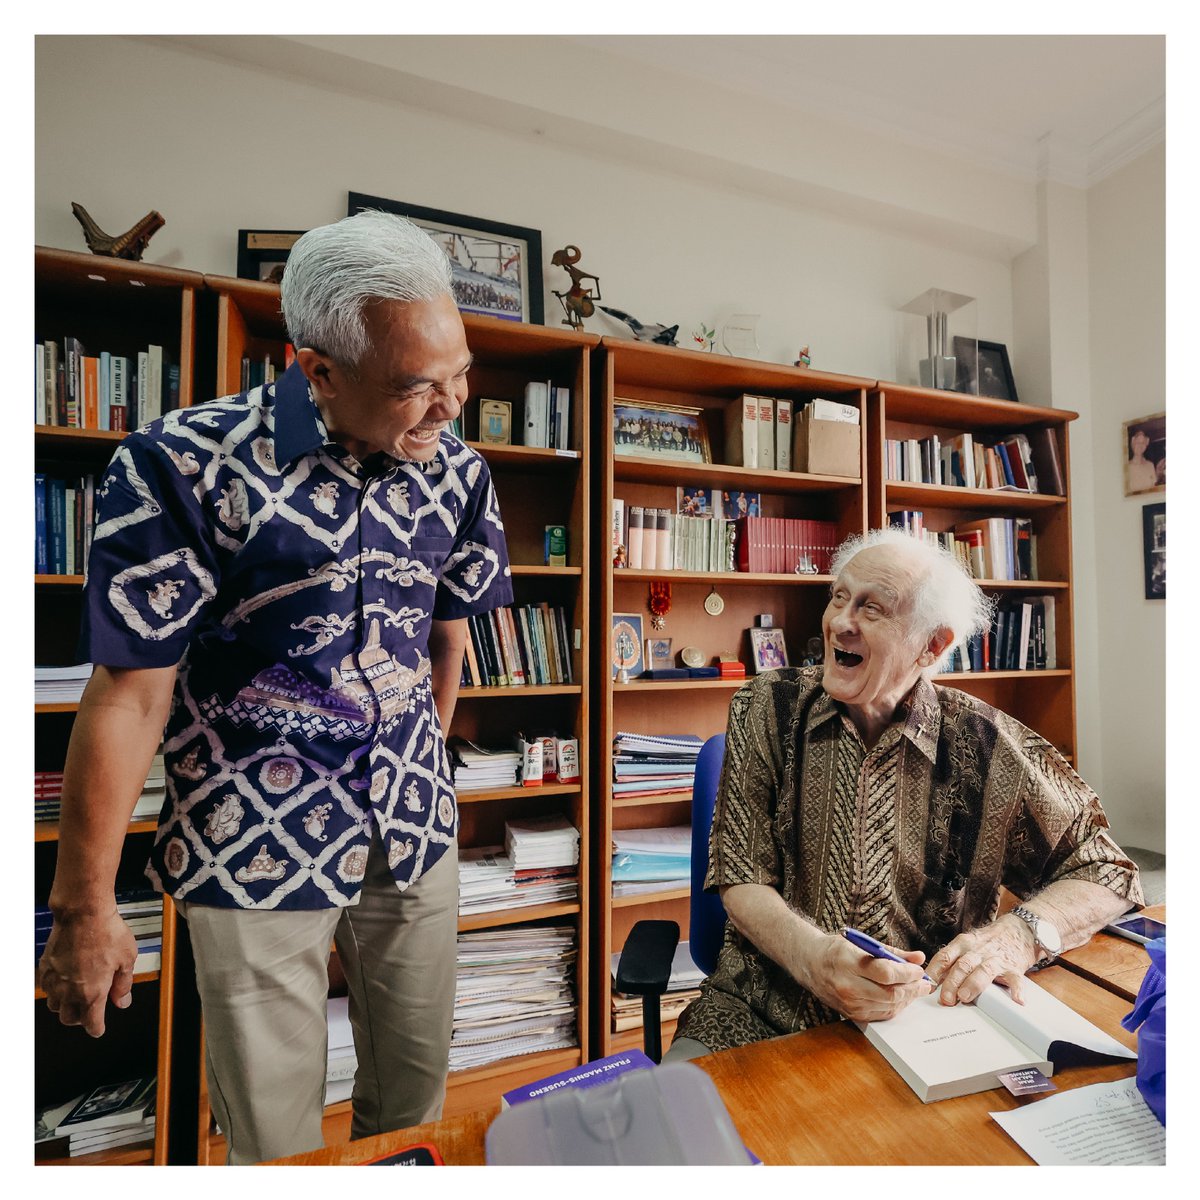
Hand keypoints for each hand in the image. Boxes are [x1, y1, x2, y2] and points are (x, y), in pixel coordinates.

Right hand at [38, 909, 136, 1037]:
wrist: (83, 914)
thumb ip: (124, 984)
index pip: (91, 1023)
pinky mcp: (45, 969)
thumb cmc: (107, 932)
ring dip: (66, 1006)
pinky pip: (46, 989)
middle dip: (81, 1019)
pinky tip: (66, 980)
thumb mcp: (127, 959)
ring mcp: (55, 981)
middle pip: (69, 1019)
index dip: (97, 1028)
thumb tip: (122, 1002)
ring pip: (55, 1007)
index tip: (99, 1029)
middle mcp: (70, 991)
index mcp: (92, 993)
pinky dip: (55, 991)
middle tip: (91, 1009)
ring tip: (78, 994)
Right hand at [804, 932, 931, 1021]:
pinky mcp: (852, 1014)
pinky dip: (895, 1006)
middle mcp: (847, 986)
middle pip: (889, 993)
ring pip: (888, 1006)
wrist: (810, 964)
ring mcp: (849, 1003)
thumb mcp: (861, 943)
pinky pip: (881, 1014)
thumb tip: (918, 958)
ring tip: (915, 989)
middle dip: (912, 989)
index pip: (885, 973)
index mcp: (848, 962)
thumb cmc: (836, 950)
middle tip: (924, 982)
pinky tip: (900, 997)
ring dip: (906, 999)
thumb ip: (892, 952)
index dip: (907, 973)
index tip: (918, 969)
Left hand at [927, 915, 1036, 1006]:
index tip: (927, 986)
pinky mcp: (1014, 967)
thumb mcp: (967, 945)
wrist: (1019, 929)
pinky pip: (1015, 980)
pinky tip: (1017, 1000)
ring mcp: (996, 958)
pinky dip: (1016, 990)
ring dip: (973, 984)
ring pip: (983, 970)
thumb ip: (952, 960)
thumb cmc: (988, 941)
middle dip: (951, 982)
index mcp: (963, 943)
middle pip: (962, 965)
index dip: (934, 972)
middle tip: (945, 999)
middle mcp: (978, 950)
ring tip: (965, 997)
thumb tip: (931, 981)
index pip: (944, 956)